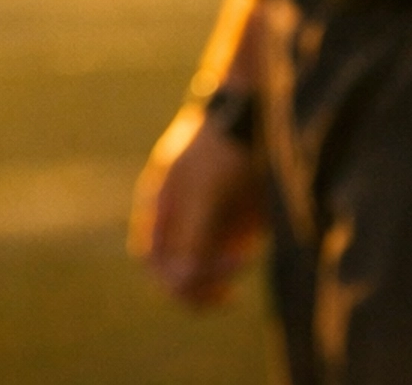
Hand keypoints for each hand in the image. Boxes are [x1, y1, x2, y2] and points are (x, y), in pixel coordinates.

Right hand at [129, 104, 267, 306]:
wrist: (258, 119)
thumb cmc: (222, 150)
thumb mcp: (203, 193)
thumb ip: (191, 238)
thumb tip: (180, 281)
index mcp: (162, 204)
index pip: (152, 259)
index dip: (168, 279)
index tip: (194, 279)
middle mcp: (181, 217)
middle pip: (178, 271)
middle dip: (198, 286)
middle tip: (224, 291)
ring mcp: (208, 222)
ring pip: (206, 271)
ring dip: (220, 277)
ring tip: (240, 259)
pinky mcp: (236, 226)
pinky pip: (230, 261)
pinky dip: (237, 265)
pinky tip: (248, 252)